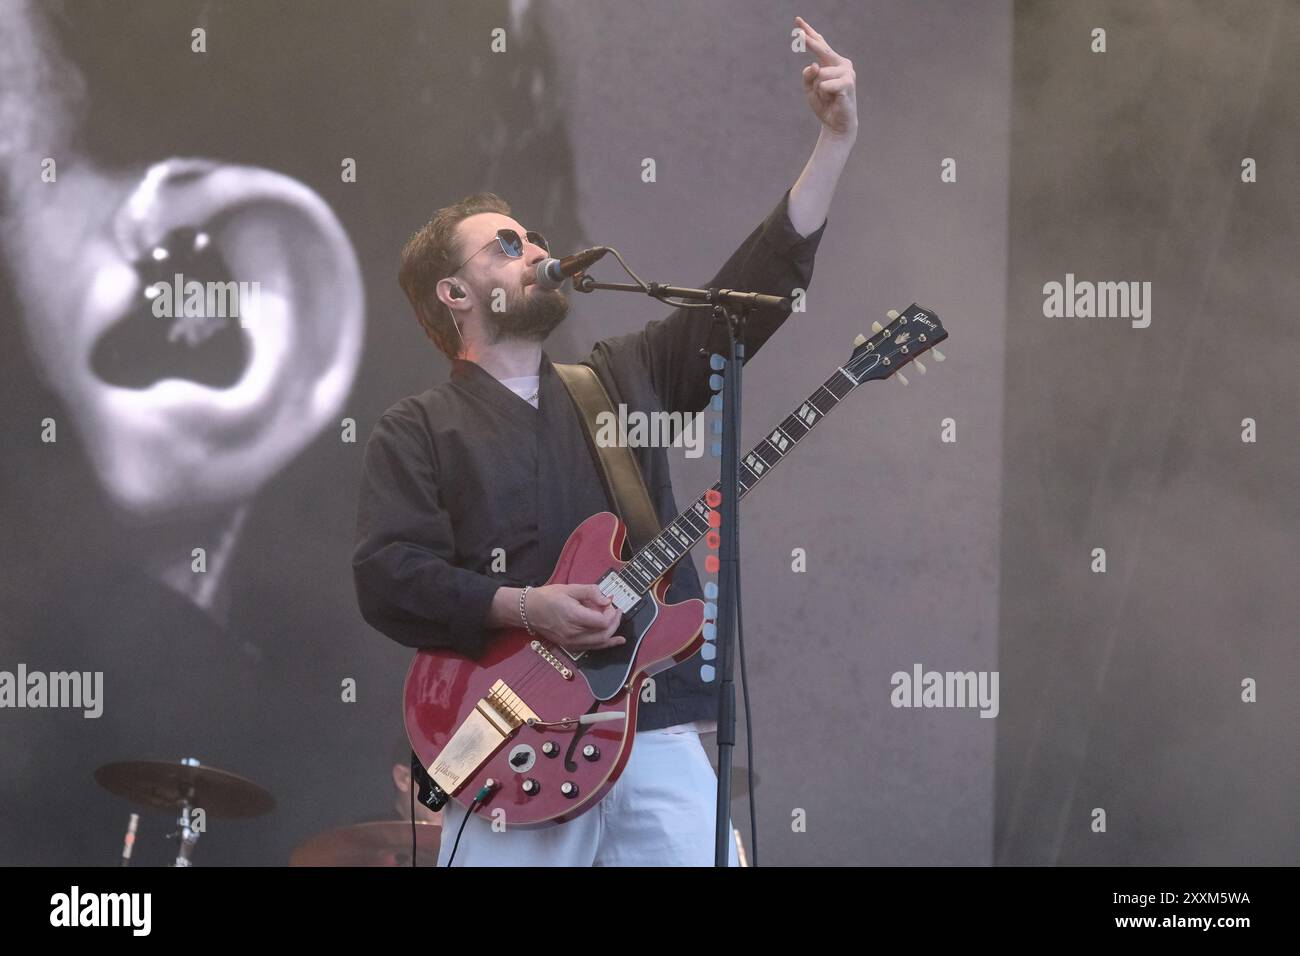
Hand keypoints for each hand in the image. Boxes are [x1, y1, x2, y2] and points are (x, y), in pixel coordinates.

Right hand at [526, 583, 624, 652]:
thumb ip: (591, 592)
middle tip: (617, 611)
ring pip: (600, 643)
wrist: (529, 610)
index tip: (610, 603)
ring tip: (618, 622)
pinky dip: (605, 644)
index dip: (611, 613)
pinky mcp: (570, 647)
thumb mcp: (570, 588)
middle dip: (615, 622)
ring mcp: (571, 642)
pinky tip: (615, 640)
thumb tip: (607, 600)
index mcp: (573, 616)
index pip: (602, 621)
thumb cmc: (548, 597)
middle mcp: (573, 633)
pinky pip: (592, 648)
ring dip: (612, 633)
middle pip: (604, 634)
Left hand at [796, 16, 856, 140]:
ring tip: (828, 97)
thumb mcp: (810, 89)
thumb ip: (808, 75)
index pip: (820, 44)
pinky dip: (823, 94)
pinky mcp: (848, 83)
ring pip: (818, 74)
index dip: (809, 32)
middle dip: (808, 39)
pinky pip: (824, 84)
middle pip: (820, 48)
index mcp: (832, 63)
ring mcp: (846, 72)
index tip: (797, 21)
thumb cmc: (824, 105)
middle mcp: (841, 63)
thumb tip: (814, 65)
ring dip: (818, 89)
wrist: (837, 124)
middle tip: (796, 25)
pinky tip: (834, 99)